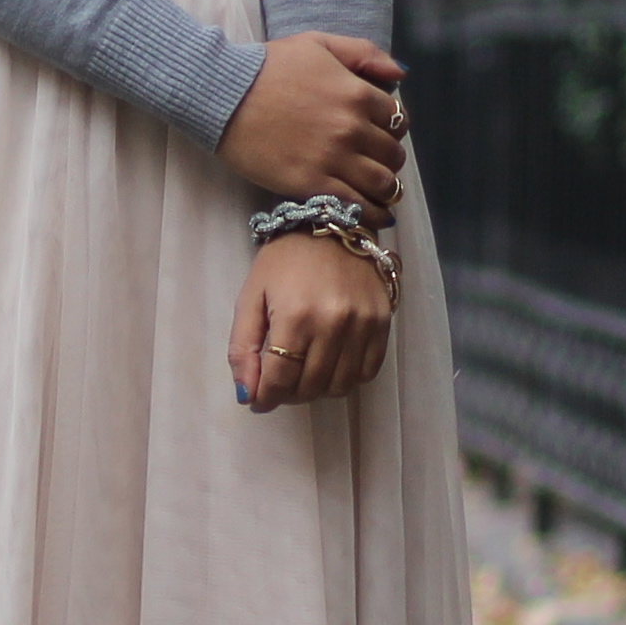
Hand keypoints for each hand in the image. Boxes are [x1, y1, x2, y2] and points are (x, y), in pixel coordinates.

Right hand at [216, 32, 405, 208]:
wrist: (223, 94)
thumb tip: (400, 75)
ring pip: (382, 184)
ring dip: (385, 189)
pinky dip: (372, 214)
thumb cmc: (268, 66)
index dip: (392, 128)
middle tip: (374, 162)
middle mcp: (351, 128)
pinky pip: (356, 207)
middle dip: (388, 159)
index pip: (398, 120)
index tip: (379, 133)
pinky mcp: (311, 184)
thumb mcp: (318, 44)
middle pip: (393, 155)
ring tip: (376, 191)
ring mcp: (332, 159)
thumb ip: (363, 54)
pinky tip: (374, 215)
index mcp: (357, 92)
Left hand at [230, 230, 394, 410]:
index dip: (265, 398)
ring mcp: (363, 324)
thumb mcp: (250, 297)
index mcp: (295, 315)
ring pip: (339, 386)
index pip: (280, 379)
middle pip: (310, 387)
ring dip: (317, 389)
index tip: (257, 400)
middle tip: (278, 383)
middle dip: (288, 394)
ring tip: (303, 373)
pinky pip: (367, 372)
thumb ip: (243, 348)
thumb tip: (247, 394)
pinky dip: (346, 378)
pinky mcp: (383, 322)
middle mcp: (333, 323)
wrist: (332, 224)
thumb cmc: (285, 259)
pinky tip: (330, 364)